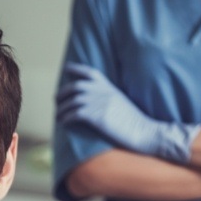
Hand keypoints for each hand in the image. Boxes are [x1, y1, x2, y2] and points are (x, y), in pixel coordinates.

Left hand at [56, 63, 200, 163]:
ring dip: (62, 109)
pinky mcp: (98, 117)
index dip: (77, 69)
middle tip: (56, 100)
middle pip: (76, 86)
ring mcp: (100, 104)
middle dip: (63, 93)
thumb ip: (107, 98)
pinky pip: (75, 114)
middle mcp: (104, 93)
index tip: (66, 68)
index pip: (90, 73)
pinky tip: (64, 122)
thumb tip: (92, 102)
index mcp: (109, 88)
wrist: (145, 132)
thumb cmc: (133, 123)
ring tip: (57, 116)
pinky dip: (66, 118)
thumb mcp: (121, 103)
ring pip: (73, 101)